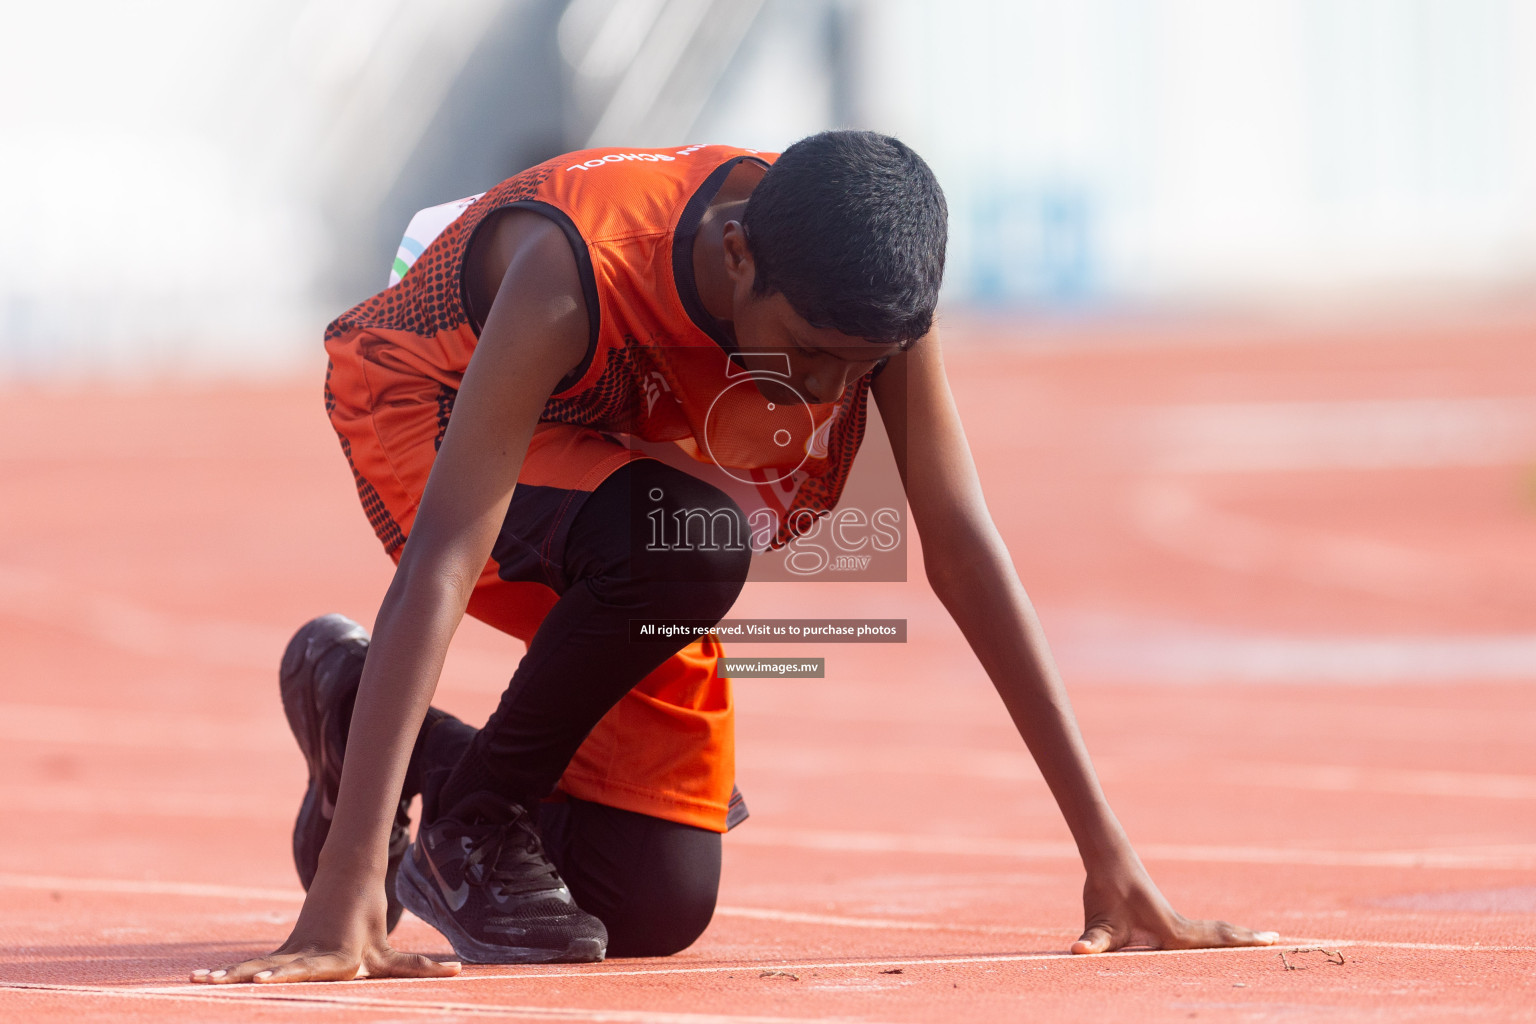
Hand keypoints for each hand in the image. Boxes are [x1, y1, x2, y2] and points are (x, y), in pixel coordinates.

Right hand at [189, 886, 459, 983]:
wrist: (349, 878)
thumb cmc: (372, 919)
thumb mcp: (392, 950)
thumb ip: (422, 967)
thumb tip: (460, 971)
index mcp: (336, 958)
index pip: (309, 970)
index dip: (287, 975)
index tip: (265, 981)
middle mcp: (310, 955)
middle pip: (279, 970)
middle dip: (255, 979)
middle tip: (230, 985)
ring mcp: (293, 952)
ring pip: (259, 966)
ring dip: (233, 976)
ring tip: (202, 982)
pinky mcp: (283, 951)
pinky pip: (254, 965)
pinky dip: (231, 973)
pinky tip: (201, 980)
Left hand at [1071, 863, 1278, 954]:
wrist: (1104, 858)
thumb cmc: (1104, 892)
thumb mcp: (1099, 924)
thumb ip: (1092, 941)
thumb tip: (1078, 951)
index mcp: (1173, 931)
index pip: (1215, 940)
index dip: (1242, 943)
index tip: (1272, 940)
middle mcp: (1178, 926)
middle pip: (1220, 934)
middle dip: (1246, 940)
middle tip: (1277, 940)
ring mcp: (1171, 921)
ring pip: (1210, 931)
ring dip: (1233, 936)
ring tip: (1258, 940)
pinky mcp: (1161, 917)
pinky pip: (1195, 930)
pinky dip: (1213, 935)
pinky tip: (1214, 940)